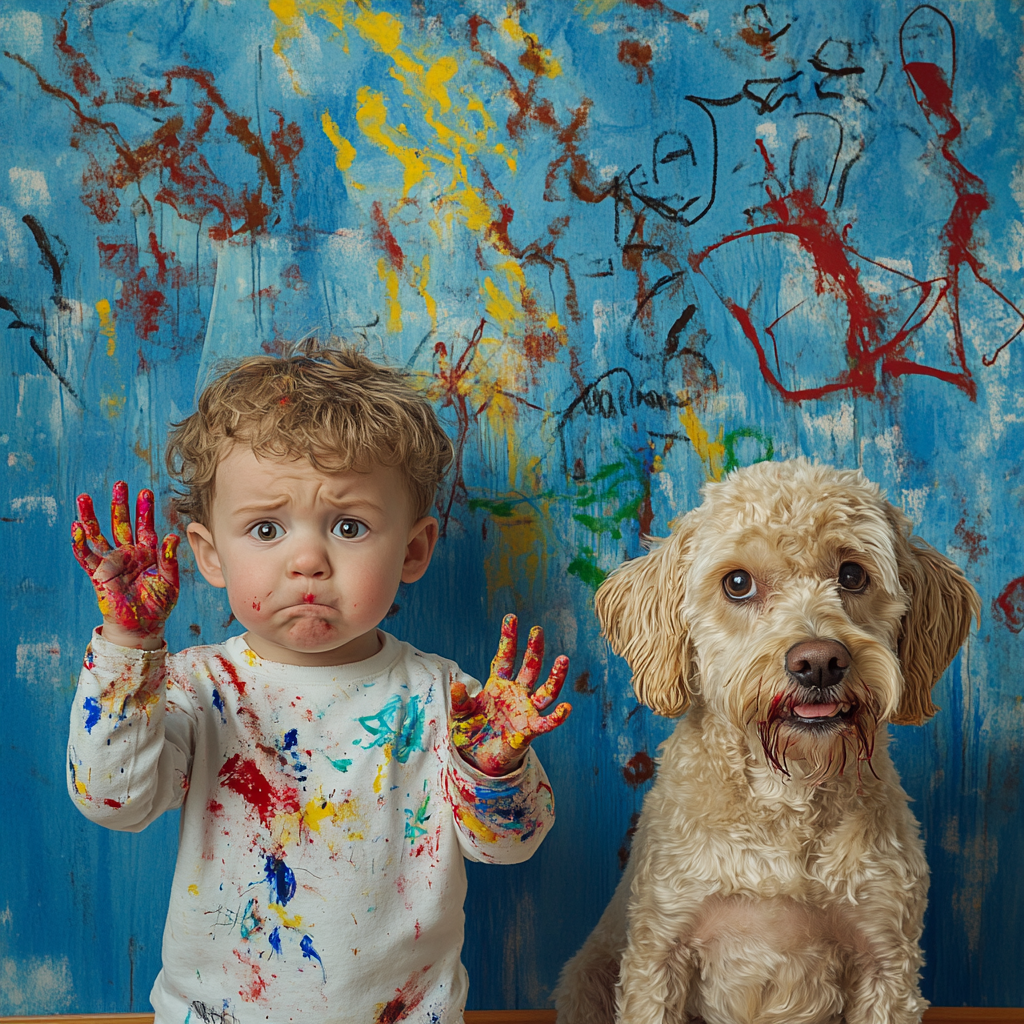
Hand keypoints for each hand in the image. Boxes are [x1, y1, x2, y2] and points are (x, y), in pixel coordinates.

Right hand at [71, 481, 179, 642]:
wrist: (142, 627)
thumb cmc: (158, 605)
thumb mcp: (170, 582)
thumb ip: (169, 560)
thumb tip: (172, 536)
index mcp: (147, 553)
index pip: (145, 526)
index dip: (145, 510)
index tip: (144, 492)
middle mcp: (128, 554)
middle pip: (121, 523)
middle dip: (120, 504)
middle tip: (120, 483)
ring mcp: (112, 563)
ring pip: (98, 535)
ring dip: (91, 516)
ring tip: (84, 497)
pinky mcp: (98, 575)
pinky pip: (86, 557)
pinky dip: (80, 543)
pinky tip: (76, 528)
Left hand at [450, 613, 570, 776]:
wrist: (478, 757)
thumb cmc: (471, 731)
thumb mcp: (461, 714)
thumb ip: (460, 700)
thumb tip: (457, 686)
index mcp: (498, 685)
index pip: (505, 657)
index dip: (508, 638)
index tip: (511, 617)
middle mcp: (516, 693)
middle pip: (529, 668)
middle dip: (534, 649)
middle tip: (538, 630)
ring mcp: (525, 710)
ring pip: (546, 690)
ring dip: (556, 676)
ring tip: (564, 659)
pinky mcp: (530, 730)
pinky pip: (547, 722)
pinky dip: (557, 717)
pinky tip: (566, 708)